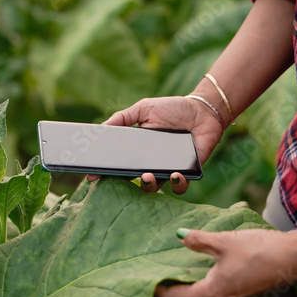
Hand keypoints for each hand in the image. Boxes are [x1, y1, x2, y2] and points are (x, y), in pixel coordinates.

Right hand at [87, 96, 222, 193]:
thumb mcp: (144, 109)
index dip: (105, 171)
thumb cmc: (173, 109)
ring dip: (149, 185)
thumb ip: (123, 117)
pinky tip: (175, 174)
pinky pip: (180, 187)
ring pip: (154, 187)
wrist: (203, 110)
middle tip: (120, 177)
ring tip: (147, 176)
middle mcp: (150, 163)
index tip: (92, 176)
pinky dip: (177, 184)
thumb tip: (101, 128)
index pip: (118, 163)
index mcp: (138, 150)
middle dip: (124, 182)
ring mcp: (167, 169)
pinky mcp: (187, 173)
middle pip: (132, 179)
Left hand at [154, 228, 296, 296]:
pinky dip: (206, 274)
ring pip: (204, 290)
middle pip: (188, 296)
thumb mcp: (223, 242)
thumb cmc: (260, 252)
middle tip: (158, 265)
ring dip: (191, 276)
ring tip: (178, 259)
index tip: (145, 279)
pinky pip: (218, 285)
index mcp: (212, 293)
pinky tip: (204, 259)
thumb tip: (180, 236)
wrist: (295, 258)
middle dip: (173, 281)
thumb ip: (198, 240)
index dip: (158, 289)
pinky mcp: (243, 289)